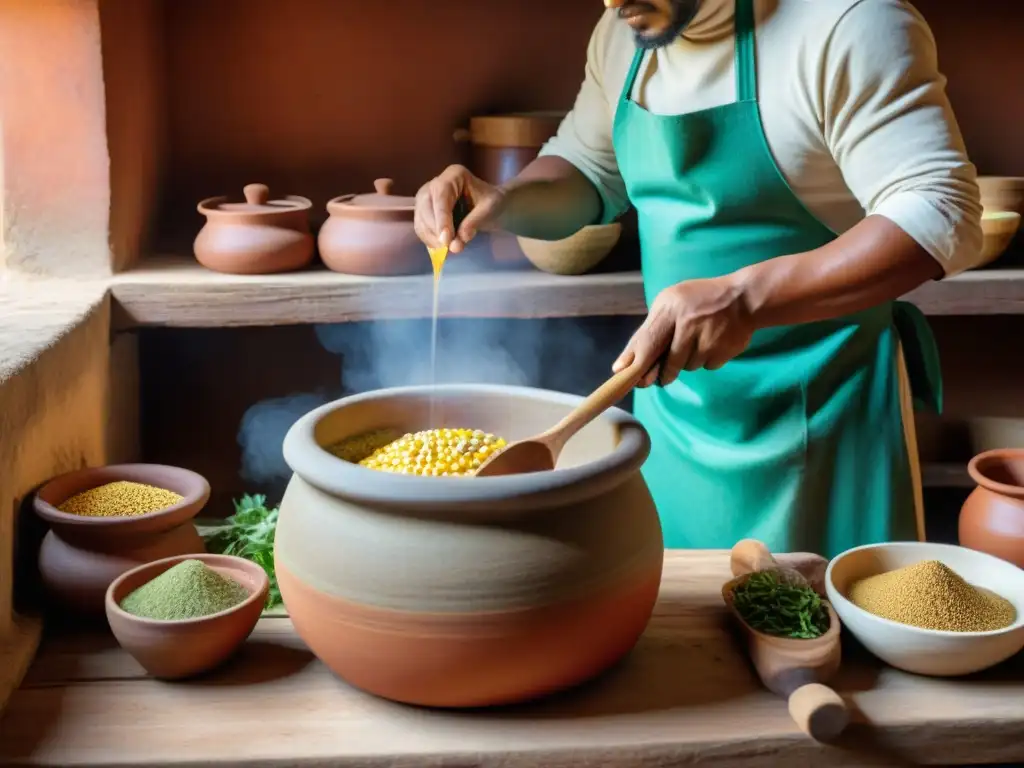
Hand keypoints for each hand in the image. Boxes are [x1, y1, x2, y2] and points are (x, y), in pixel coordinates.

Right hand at [414, 165, 505, 253]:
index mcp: (454, 175)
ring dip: (431, 238)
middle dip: (435, 230)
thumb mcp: (490, 209)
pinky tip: (441, 248)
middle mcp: (435, 183)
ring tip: (447, 250)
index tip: (446, 240)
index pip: (441, 196)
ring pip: (420, 218)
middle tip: (448, 248)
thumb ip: (474, 223)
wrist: (489, 206)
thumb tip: (456, 243)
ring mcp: (426, 197)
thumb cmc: (492, 203)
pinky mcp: (423, 211)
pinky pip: (420, 227)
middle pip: (425, 206)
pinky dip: (429, 240)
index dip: (442, 219)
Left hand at [613, 276, 754, 386]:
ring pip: (686, 367)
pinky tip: (711, 343)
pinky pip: (705, 366)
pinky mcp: (723, 351)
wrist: (744, 298)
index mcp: (671, 308)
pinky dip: (705, 360)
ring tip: (696, 341)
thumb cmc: (698, 300)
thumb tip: (622, 365)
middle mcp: (689, 323)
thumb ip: (647, 333)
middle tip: (658, 377)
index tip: (623, 376)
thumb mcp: (669, 304)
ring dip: (686, 361)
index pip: (648, 340)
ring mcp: (708, 339)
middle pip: (669, 362)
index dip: (636, 362)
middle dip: (660, 373)